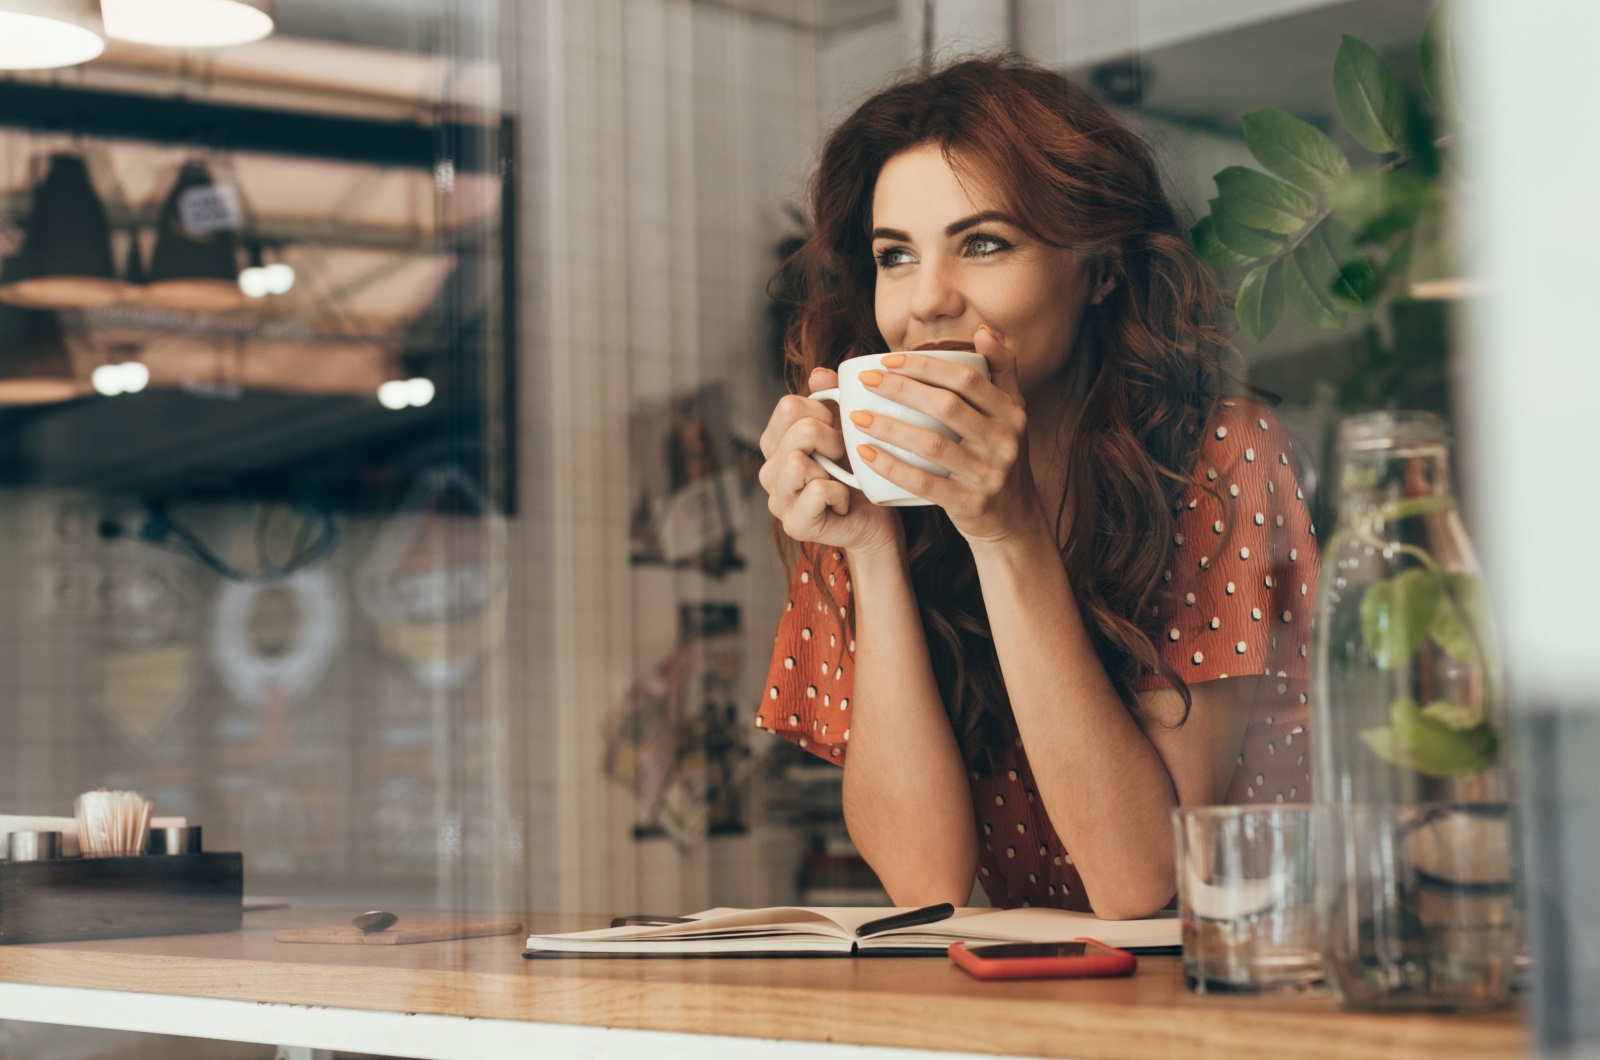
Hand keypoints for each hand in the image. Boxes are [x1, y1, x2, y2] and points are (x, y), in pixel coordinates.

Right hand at [758, 368, 902, 556]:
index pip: (788, 406)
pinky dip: (840, 494)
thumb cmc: (860, 473)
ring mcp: (777, 499)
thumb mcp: (846, 429)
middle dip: (834, 440)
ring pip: (798, 461)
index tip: (838, 432)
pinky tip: (842, 503)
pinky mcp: (794, 524)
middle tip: (844, 460)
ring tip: (841, 481)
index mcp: (775, 443)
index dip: (823, 413)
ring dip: (833, 468)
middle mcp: (769, 471)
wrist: (877, 521)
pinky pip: (817, 490)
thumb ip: (831, 399)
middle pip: (799, 430)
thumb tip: (819, 375)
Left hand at [848, 327, 1044, 546]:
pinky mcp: (971, 504)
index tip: (888, 360)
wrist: (1015, 519)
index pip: (966, 378)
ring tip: (857, 416)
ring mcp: (990, 474)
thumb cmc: (999, 457)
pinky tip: (866, 453)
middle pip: (947, 406)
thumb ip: (1001, 370)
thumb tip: (981, 331)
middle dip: (901, 389)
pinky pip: (925, 483)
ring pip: (932, 444)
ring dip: (890, 427)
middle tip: (867, 382)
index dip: (925, 365)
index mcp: (1012, 412)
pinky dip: (892, 467)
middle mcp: (1006, 441)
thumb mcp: (1011, 414)